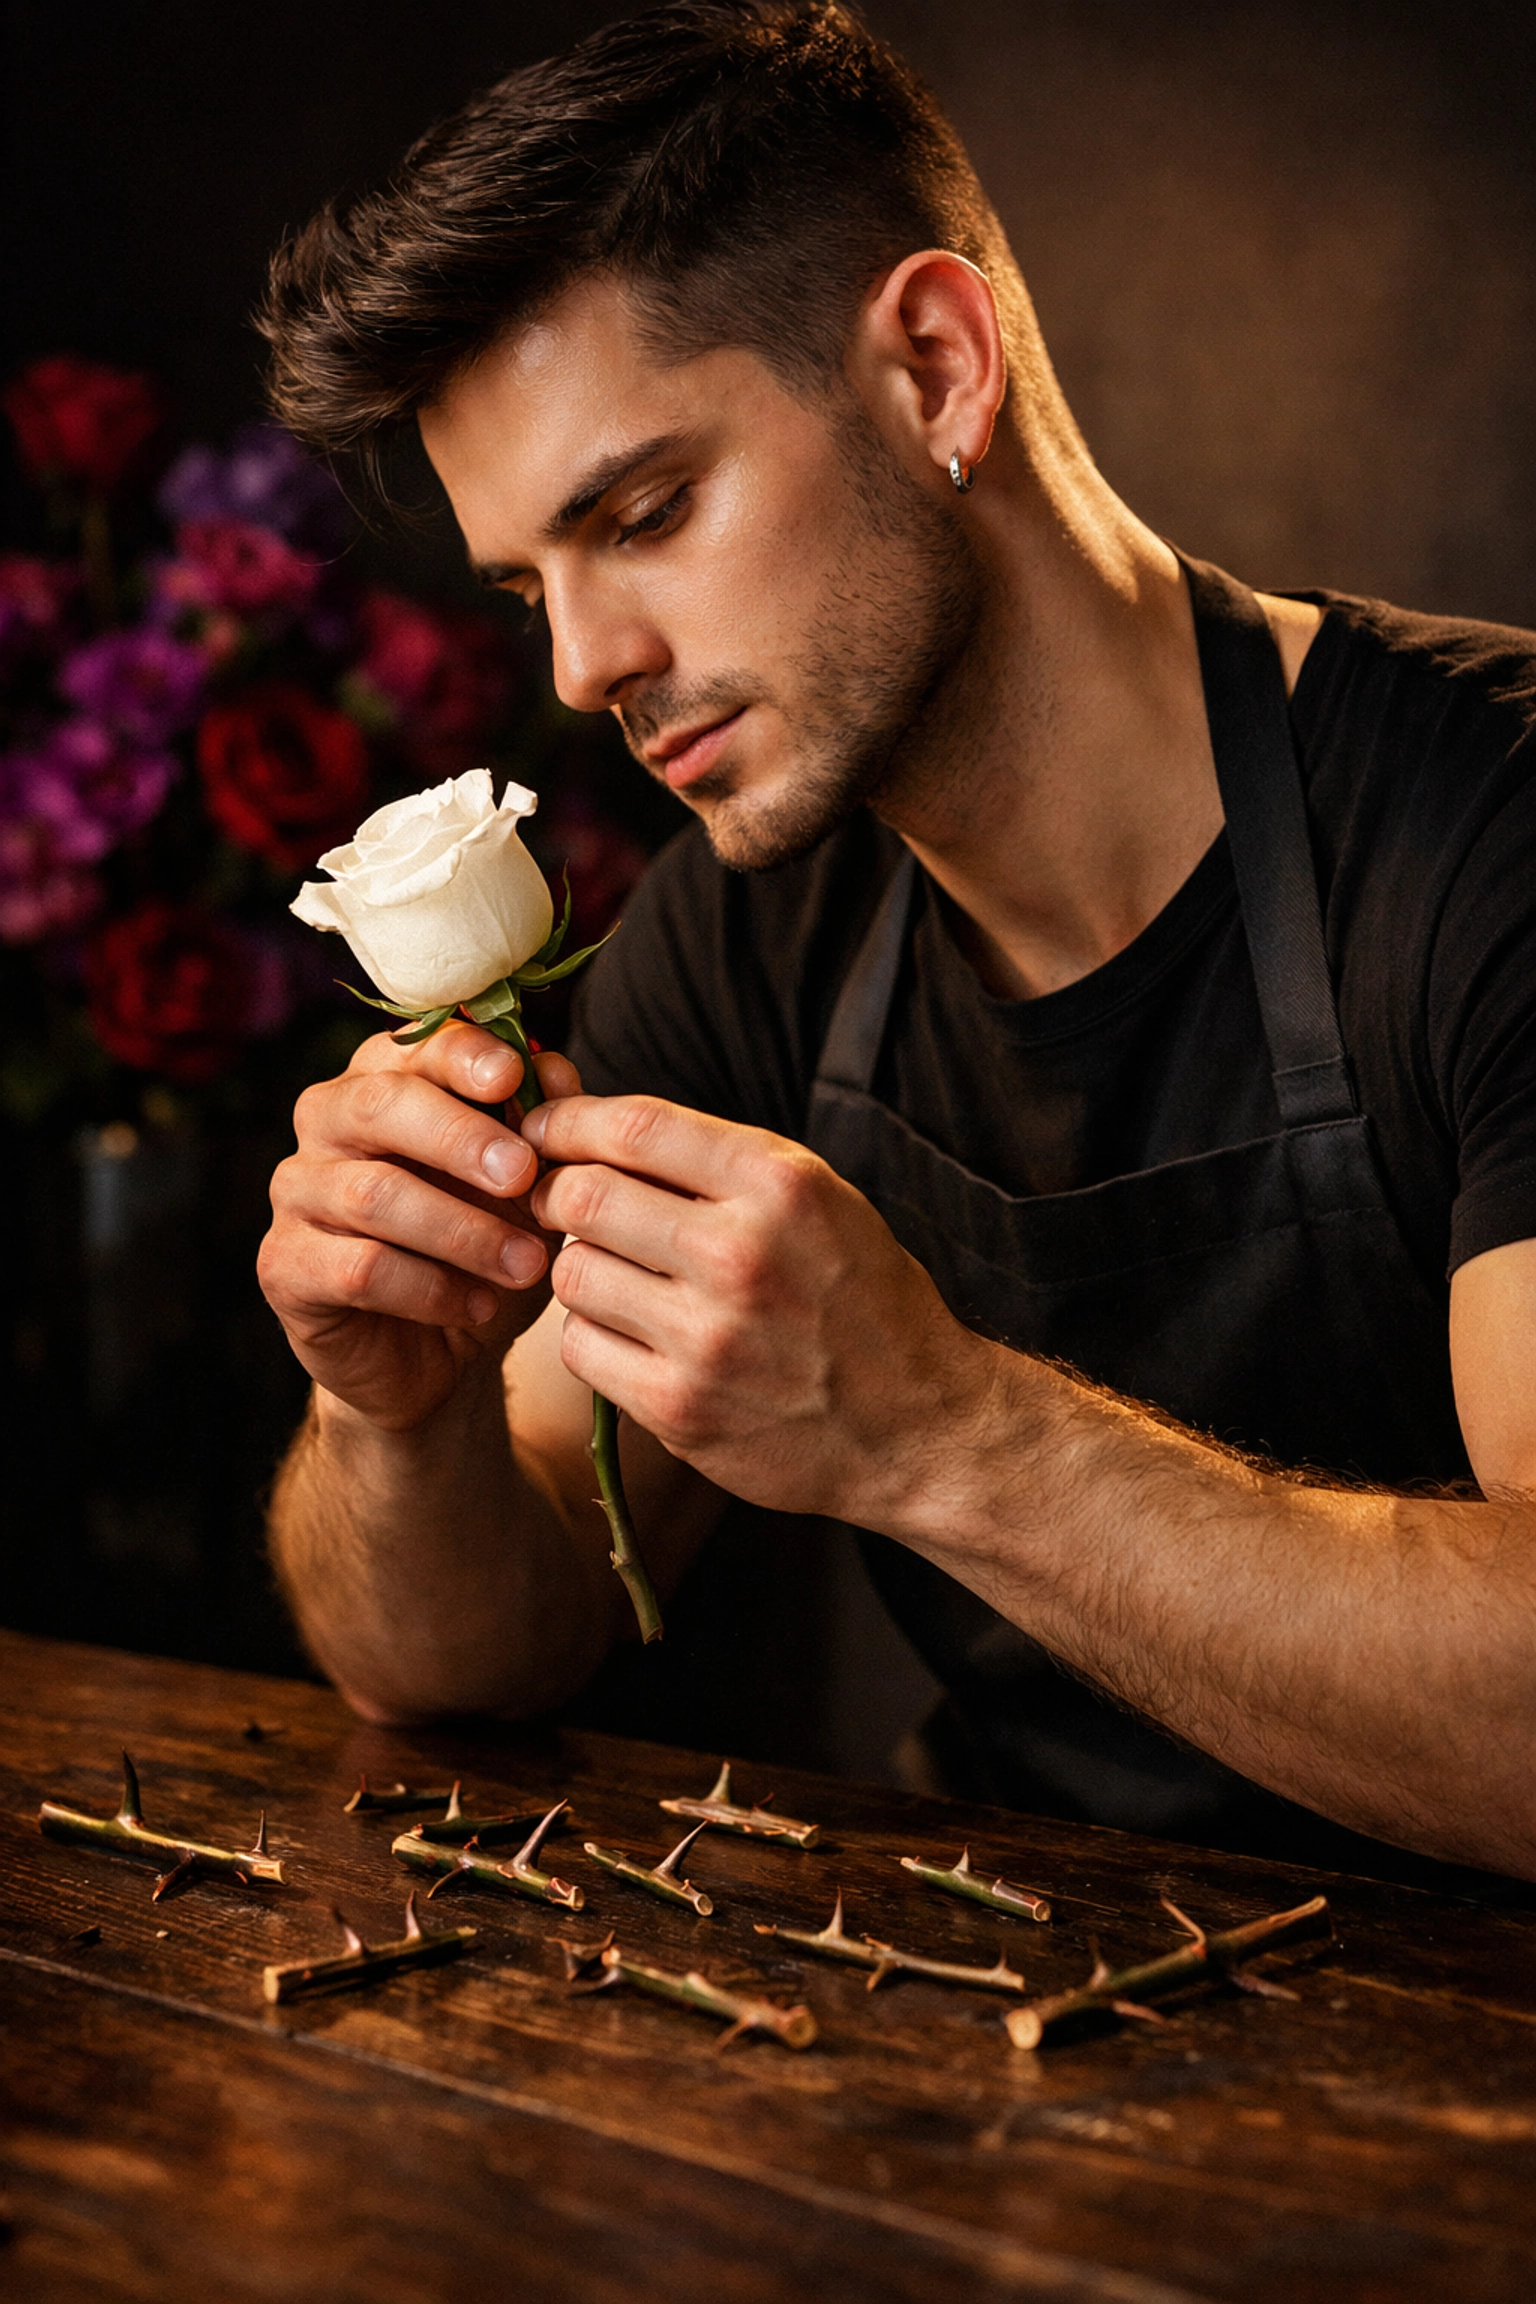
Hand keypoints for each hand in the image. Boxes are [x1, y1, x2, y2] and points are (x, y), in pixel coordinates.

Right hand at [259, 1023, 578, 1430]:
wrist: (440, 1354)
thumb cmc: (482, 1247)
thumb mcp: (527, 1189)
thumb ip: (538, 1124)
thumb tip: (553, 1065)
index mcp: (385, 1080)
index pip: (413, 1045)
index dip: (462, 1054)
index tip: (513, 1078)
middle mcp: (327, 1122)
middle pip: (381, 1105)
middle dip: (460, 1137)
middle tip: (523, 1174)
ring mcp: (296, 1192)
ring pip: (374, 1195)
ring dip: (462, 1230)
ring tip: (526, 1265)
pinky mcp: (284, 1264)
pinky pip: (358, 1267)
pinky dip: (430, 1288)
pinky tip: (477, 1306)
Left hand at [523, 1093, 988, 1527]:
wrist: (918, 1427)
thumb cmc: (860, 1299)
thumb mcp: (819, 1199)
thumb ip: (717, 1162)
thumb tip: (592, 1126)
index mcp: (780, 1185)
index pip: (635, 1127)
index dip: (569, 1120)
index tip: (544, 1127)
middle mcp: (742, 1254)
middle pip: (583, 1197)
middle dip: (558, 1194)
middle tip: (561, 1205)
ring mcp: (708, 1337)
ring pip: (571, 1274)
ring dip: (577, 1269)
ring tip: (616, 1276)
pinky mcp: (681, 1407)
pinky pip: (581, 1348)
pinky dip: (592, 1336)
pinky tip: (631, 1334)